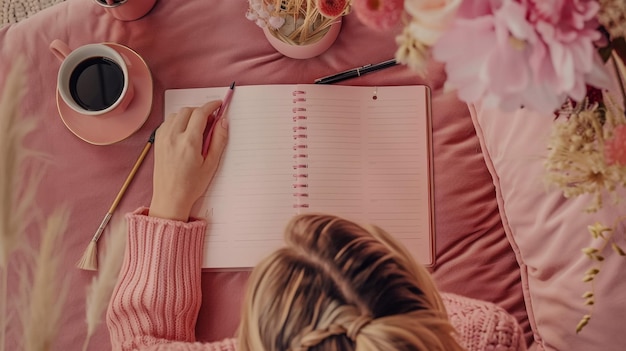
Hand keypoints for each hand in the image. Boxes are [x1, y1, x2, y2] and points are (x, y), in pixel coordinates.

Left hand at [149, 101, 228, 220]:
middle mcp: (173, 137)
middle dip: (201, 111)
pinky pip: (167, 122)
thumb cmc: (191, 185)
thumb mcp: (211, 164)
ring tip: (197, 128)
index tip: (218, 105)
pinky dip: (177, 121)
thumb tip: (223, 121)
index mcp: (189, 142)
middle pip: (188, 110)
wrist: (170, 198)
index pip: (200, 113)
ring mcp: (163, 138)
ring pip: (176, 114)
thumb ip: (218, 140)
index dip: (211, 106)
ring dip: (188, 115)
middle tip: (210, 121)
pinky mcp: (157, 142)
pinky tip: (184, 132)